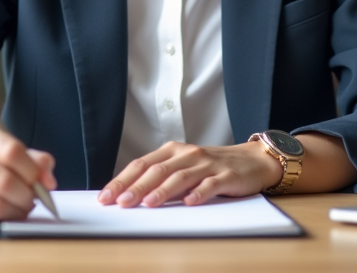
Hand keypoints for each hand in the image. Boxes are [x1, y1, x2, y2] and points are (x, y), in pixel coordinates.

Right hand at [0, 123, 56, 220]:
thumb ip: (26, 157)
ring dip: (15, 211)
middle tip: (33, 201)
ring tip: (20, 209)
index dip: (33, 170)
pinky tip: (1, 214)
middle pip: (4, 179)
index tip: (44, 182)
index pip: (10, 150)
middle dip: (27, 195)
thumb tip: (48, 174)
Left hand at [97, 140, 282, 208]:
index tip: (105, 197)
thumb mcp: (183, 169)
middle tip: (120, 203)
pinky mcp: (226, 176)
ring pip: (180, 177)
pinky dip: (198, 193)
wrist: (251, 161)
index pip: (141, 165)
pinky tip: (188, 203)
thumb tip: (129, 197)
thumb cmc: (211, 168)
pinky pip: (210, 185)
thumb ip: (160, 180)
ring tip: (147, 204)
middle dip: (136, 187)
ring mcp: (207, 164)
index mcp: (172, 151)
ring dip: (162, 191)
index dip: (122, 180)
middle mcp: (187, 154)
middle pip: (157, 170)